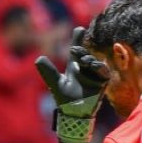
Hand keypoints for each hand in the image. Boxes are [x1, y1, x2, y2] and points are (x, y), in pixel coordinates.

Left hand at [35, 26, 110, 142]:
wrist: (74, 113)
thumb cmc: (65, 99)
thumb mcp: (55, 83)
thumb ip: (48, 71)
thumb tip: (38, 58)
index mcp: (74, 67)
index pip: (77, 51)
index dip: (78, 39)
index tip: (79, 28)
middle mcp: (85, 69)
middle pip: (86, 53)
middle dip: (81, 50)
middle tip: (74, 49)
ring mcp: (94, 75)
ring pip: (94, 62)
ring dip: (89, 59)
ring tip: (83, 60)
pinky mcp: (102, 82)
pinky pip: (103, 71)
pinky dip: (99, 68)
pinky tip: (92, 66)